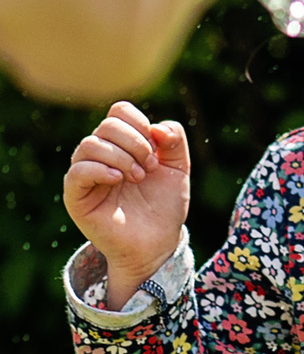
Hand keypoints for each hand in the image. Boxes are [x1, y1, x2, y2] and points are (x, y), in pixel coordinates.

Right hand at [63, 102, 190, 306]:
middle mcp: (99, 156)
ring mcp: (85, 176)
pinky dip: (101, 170)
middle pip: (107, 125)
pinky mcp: (76, 197)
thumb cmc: (164, 205)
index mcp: (121, 144)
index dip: (140, 123)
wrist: (157, 242)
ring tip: (138, 177)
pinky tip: (119, 180)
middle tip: (150, 167)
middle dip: (136, 142)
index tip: (157, 148)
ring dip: (122, 157)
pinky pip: (77, 171)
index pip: (119, 111)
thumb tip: (157, 126)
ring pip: (90, 145)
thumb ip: (174, 140)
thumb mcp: (178, 167)